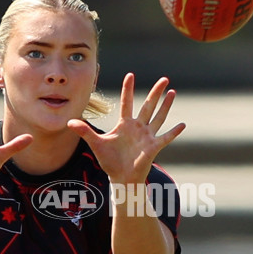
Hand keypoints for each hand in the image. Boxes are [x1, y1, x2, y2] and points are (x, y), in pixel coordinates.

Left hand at [67, 73, 185, 183]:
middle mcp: (137, 127)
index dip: (128, 89)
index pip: (127, 103)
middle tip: (164, 78)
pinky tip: (182, 124)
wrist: (121, 178)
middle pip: (148, 105)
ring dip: (166, 105)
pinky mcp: (153, 147)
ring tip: (172, 92)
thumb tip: (69, 122)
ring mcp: (147, 136)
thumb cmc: (109, 161)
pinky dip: (174, 132)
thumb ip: (85, 132)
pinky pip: (166, 137)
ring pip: (158, 117)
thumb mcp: (96, 144)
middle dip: (155, 92)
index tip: (130, 75)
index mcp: (124, 124)